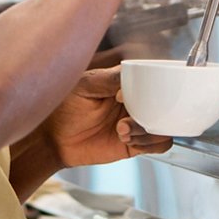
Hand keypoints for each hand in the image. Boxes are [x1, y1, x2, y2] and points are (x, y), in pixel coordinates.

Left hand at [41, 67, 171, 167]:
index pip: (155, 81)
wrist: (53, 139)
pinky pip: (159, 145)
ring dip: (149, 130)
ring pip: (165, 126)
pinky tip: (127, 139)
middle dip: (153, 112)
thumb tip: (133, 73)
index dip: (152, 88)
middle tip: (127, 116)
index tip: (127, 95)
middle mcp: (136, 103)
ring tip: (122, 130)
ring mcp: (137, 123)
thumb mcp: (85, 84)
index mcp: (127, 85)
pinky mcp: (135, 144)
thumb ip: (110, 78)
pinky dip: (150, 143)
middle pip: (165, 105)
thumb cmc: (64, 107)